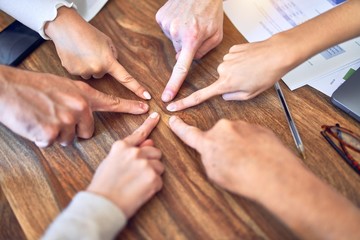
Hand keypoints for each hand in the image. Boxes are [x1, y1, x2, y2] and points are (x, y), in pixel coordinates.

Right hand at [0, 65, 148, 147]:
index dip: (130, 106)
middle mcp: (79, 106)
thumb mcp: (62, 86)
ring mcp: (66, 119)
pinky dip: (43, 137)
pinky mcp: (51, 132)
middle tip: (56, 117)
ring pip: (68, 139)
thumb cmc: (33, 86)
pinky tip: (35, 123)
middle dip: (73, 130)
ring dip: (56, 133)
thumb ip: (78, 99)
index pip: (112, 102)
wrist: (8, 88)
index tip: (146, 108)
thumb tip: (84, 114)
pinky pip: (52, 143)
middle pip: (86, 132)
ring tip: (43, 117)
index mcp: (83, 94)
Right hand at [45, 7, 151, 99]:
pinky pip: (80, 73)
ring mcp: (84, 72)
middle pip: (102, 75)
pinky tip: (75, 55)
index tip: (147, 97)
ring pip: (90, 75)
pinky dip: (78, 66)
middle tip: (92, 52)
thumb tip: (113, 69)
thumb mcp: (108, 43)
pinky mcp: (72, 72)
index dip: (137, 88)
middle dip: (99, 66)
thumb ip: (113, 57)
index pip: (126, 78)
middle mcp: (97, 69)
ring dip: (88, 66)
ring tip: (82, 53)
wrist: (66, 27)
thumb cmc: (88, 33)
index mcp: (108, 61)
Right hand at [87, 112, 163, 217]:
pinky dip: (153, 187)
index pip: (139, 134)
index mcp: (121, 147)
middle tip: (139, 175)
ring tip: (138, 184)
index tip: (156, 116)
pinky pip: (159, 180)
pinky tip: (140, 192)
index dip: (149, 124)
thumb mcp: (111, 163)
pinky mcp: (152, 177)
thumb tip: (149, 142)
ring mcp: (144, 164)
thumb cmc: (103, 185)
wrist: (102, 205)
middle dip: (151, 161)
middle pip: (154, 152)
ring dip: (153, 174)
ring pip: (159, 166)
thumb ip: (129, 152)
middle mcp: (134, 152)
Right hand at [156, 0, 223, 101]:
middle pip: (178, 51)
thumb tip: (188, 60)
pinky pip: (167, 29)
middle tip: (196, 31)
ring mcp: (166, 24)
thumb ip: (203, 51)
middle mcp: (176, 32)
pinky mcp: (160, 17)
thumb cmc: (211, 10)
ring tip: (189, 21)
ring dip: (181, 34)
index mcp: (192, 39)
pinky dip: (174, 26)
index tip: (166, 97)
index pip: (181, 68)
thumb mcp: (216, 34)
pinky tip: (181, 17)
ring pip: (173, 40)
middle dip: (187, 45)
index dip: (173, 84)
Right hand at [166, 36, 293, 111]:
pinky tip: (251, 61)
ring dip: (237, 71)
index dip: (185, 103)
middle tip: (248, 80)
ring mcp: (227, 58)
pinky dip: (240, 61)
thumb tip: (225, 95)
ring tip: (252, 69)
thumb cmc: (267, 74)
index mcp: (225, 84)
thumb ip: (233, 97)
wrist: (277, 53)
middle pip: (221, 81)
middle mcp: (222, 70)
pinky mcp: (232, 49)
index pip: (200, 96)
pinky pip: (233, 58)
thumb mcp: (251, 94)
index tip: (173, 106)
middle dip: (232, 82)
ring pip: (227, 69)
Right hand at [169, 116, 298, 198]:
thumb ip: (208, 158)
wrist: (274, 174)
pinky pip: (250, 135)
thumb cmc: (245, 178)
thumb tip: (210, 152)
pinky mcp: (257, 127)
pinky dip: (252, 144)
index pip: (189, 133)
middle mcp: (224, 129)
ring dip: (239, 145)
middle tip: (233, 161)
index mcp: (209, 142)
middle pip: (218, 136)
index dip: (179, 127)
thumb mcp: (215, 174)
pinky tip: (258, 157)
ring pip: (235, 135)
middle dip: (223, 146)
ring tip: (249, 161)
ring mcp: (242, 126)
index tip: (173, 120)